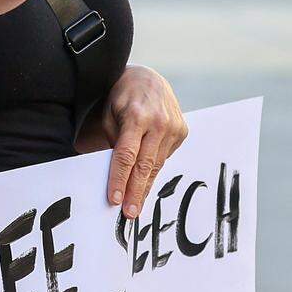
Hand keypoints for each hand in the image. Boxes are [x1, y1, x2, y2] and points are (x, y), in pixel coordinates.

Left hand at [101, 66, 189, 219]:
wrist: (147, 78)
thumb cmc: (120, 97)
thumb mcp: (109, 114)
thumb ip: (114, 142)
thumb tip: (115, 174)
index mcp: (137, 117)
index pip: (126, 155)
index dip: (120, 179)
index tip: (115, 200)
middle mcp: (159, 122)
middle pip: (145, 165)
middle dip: (136, 191)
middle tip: (129, 214)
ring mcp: (175, 127)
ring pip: (157, 164)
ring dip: (145, 186)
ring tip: (135, 205)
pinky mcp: (182, 131)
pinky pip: (164, 157)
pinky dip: (153, 170)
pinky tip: (145, 183)